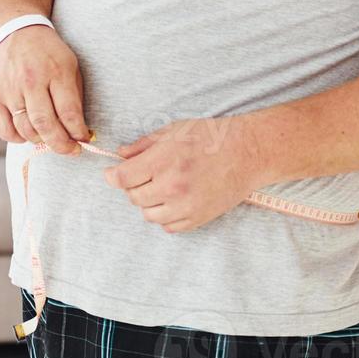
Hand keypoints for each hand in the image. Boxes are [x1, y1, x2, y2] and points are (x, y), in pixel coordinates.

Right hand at [0, 24, 90, 154]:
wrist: (16, 32)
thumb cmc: (49, 54)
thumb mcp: (71, 66)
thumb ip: (75, 98)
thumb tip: (80, 132)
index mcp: (56, 71)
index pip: (69, 113)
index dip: (78, 133)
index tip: (84, 141)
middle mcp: (31, 80)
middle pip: (45, 125)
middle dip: (61, 145)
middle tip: (70, 150)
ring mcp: (10, 89)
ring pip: (26, 130)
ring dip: (41, 141)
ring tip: (50, 138)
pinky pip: (5, 130)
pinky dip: (18, 138)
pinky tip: (28, 133)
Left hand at [103, 116, 267, 232]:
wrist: (247, 153)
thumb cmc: (211, 137)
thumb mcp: (173, 130)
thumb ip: (144, 145)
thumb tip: (121, 155)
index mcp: (164, 161)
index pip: (122, 178)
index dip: (112, 176)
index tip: (111, 174)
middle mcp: (172, 186)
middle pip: (133, 197)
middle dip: (133, 186)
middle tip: (144, 175)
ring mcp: (185, 206)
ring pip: (149, 215)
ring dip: (149, 202)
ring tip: (161, 187)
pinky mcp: (198, 218)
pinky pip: (169, 226)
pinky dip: (166, 215)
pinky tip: (173, 200)